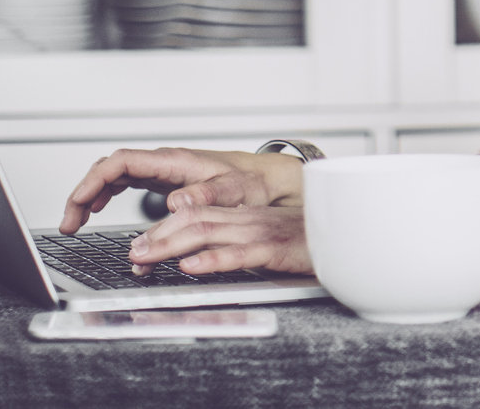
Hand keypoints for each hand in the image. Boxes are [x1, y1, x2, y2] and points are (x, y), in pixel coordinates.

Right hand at [59, 146, 303, 234]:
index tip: (77, 205)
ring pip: (114, 175)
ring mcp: (163, 170)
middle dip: (83, 193)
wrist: (269, 178)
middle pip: (109, 168)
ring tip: (75, 223)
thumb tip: (175, 202)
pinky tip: (98, 210)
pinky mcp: (165, 180)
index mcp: (174, 162)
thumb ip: (207, 195)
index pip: (121, 162)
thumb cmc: (254, 182)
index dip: (93, 181)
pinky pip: (126, 182)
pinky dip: (106, 195)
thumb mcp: (235, 191)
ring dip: (91, 196)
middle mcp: (164, 162)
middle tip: (69, 224)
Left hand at [126, 204, 311, 277]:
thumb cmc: (305, 242)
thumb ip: (233, 242)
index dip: (162, 228)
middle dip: (157, 236)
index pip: (194, 212)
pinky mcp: (276, 250)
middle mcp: (247, 219)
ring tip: (147, 259)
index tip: (138, 247)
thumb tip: (194, 257)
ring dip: (172, 245)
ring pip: (208, 231)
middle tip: (132, 254)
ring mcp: (260, 232)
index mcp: (243, 214)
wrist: (347, 239)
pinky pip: (240, 253)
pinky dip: (213, 259)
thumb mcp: (263, 239)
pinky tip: (193, 266)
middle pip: (194, 218)